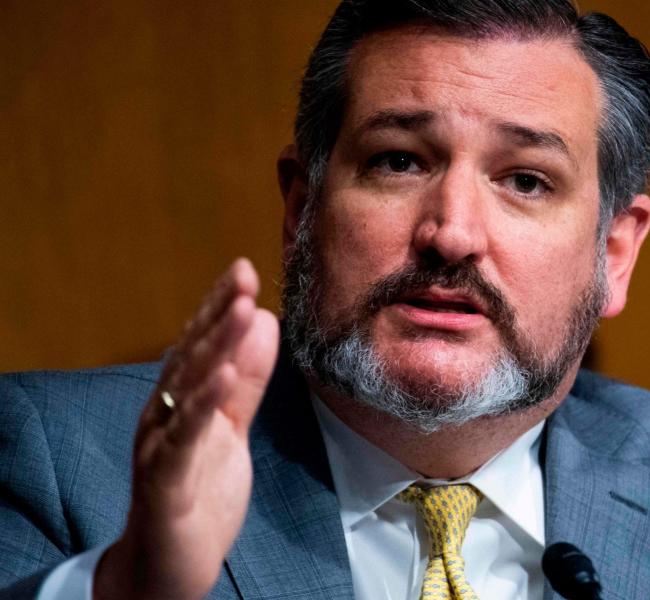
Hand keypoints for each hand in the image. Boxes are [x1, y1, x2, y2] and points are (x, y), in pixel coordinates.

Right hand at [94, 258, 279, 599]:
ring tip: (242, 311)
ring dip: (214, 347)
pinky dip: (202, 407)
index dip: (220, 306)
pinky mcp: (164, 485)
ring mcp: (159, 448)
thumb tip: (264, 321)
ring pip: (186, 390)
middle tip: (245, 275)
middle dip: (219, 314)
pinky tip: (223, 376)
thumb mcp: (231, 428)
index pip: (201, 345)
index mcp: (180, 401)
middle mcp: (164, 416)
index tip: (245, 269)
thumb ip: (246, 381)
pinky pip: (182, 440)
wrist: (168, 566)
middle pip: (192, 358)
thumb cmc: (198, 492)